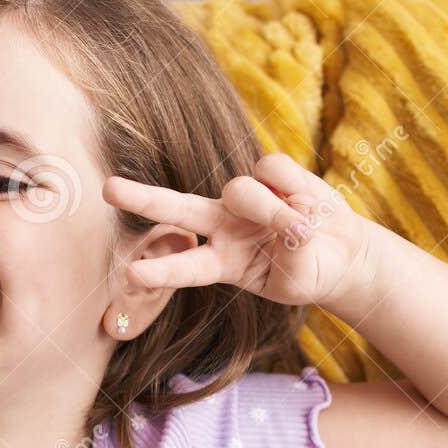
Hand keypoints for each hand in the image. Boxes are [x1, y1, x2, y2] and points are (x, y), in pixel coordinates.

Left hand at [101, 152, 376, 309]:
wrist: (339, 252)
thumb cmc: (309, 273)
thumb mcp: (299, 278)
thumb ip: (292, 253)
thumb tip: (293, 221)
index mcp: (220, 263)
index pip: (185, 267)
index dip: (161, 271)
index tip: (132, 274)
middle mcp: (220, 226)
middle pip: (176, 209)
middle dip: (142, 198)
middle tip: (107, 189)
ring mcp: (241, 198)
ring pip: (241, 190)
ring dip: (272, 209)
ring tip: (302, 226)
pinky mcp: (267, 172)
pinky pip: (272, 169)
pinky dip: (296, 186)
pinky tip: (306, 201)